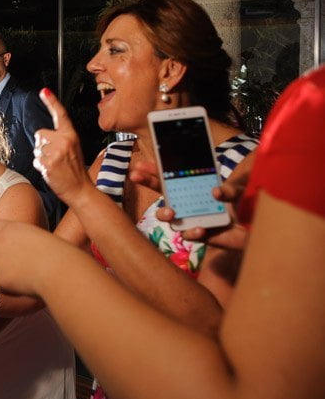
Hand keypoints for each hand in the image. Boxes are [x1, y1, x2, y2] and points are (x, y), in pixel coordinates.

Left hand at [0, 214, 52, 297]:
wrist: (57, 268)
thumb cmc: (56, 255)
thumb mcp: (38, 242)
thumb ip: (20, 247)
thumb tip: (9, 260)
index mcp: (13, 228)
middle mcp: (1, 240)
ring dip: (9, 274)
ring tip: (30, 273)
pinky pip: (3, 284)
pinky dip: (13, 286)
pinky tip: (26, 282)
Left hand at [33, 88, 93, 204]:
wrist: (80, 189)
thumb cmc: (75, 170)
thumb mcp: (73, 148)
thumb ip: (60, 139)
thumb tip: (42, 135)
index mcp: (71, 135)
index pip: (60, 115)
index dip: (52, 102)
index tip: (44, 91)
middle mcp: (64, 141)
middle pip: (40, 134)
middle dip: (43, 145)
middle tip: (55, 156)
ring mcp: (56, 152)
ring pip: (37, 148)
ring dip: (42, 157)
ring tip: (55, 165)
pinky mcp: (48, 163)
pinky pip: (36, 160)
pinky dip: (41, 167)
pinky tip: (51, 171)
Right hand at [130, 154, 254, 250]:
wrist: (263, 228)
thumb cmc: (251, 204)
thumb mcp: (245, 188)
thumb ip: (232, 188)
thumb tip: (214, 192)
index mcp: (198, 184)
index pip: (172, 174)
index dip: (155, 169)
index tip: (140, 164)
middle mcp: (192, 199)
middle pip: (164, 191)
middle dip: (147, 181)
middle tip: (135, 175)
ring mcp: (194, 217)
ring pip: (170, 216)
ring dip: (164, 213)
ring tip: (171, 212)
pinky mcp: (203, 234)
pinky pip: (189, 235)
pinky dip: (191, 231)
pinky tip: (200, 227)